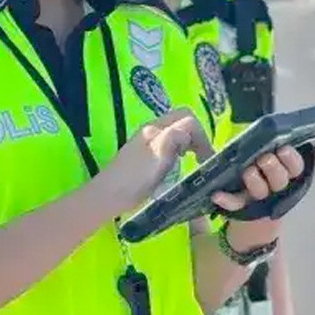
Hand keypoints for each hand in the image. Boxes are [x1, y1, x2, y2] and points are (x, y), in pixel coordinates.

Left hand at [98, 108, 213, 213]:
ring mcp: (148, 141)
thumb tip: (189, 131)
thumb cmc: (134, 177)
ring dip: (190, 144)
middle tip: (202, 159)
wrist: (108, 196)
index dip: (201, 135)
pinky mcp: (146, 154)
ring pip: (177, 133)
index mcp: (156, 127)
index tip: (206, 157)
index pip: (188, 118)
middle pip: (183, 121)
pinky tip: (178, 166)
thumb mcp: (158, 156)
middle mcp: (153, 130)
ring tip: (194, 163)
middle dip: (197, 137)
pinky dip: (181, 151)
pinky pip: (170, 144)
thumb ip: (175, 137)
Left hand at [210, 134, 314, 247]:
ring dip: (253, 179)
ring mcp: (260, 201)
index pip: (297, 168)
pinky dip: (226, 200)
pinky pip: (233, 204)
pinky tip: (217, 195)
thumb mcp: (292, 172)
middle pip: (280, 179)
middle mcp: (278, 191)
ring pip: (259, 189)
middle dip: (272, 168)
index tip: (284, 149)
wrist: (254, 232)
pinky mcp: (241, 210)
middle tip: (264, 158)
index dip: (291, 159)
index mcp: (291, 180)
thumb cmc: (274, 192)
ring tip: (247, 171)